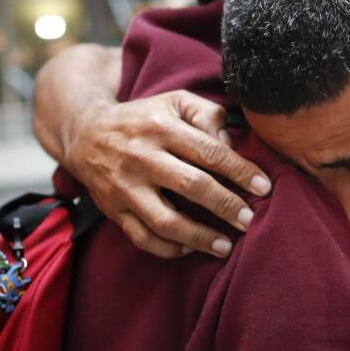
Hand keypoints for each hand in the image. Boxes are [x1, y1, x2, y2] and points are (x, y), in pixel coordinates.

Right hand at [62, 90, 271, 258]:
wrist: (86, 133)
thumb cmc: (144, 118)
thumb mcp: (175, 101)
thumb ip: (207, 114)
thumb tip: (230, 144)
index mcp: (161, 128)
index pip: (209, 152)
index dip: (239, 171)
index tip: (264, 187)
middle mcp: (141, 157)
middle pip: (192, 186)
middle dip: (226, 206)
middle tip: (250, 221)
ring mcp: (125, 187)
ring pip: (166, 220)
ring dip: (199, 237)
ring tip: (226, 246)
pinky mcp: (113, 210)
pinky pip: (142, 237)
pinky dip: (168, 248)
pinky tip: (190, 248)